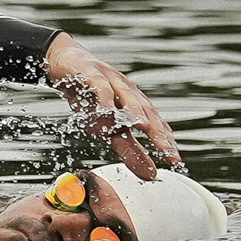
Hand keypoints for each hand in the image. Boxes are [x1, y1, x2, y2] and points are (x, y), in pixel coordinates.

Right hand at [41, 33, 181, 179]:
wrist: (65, 65)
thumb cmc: (91, 100)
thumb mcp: (109, 130)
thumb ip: (130, 151)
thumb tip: (150, 175)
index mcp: (136, 105)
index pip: (156, 124)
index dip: (166, 141)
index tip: (175, 160)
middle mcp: (129, 91)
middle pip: (147, 110)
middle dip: (157, 130)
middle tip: (166, 149)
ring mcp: (111, 80)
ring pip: (127, 95)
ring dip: (135, 110)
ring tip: (144, 126)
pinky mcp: (91, 73)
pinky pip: (99, 86)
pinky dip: (104, 97)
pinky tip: (105, 110)